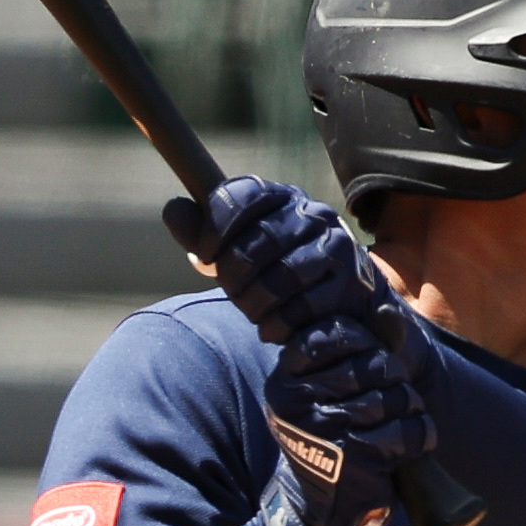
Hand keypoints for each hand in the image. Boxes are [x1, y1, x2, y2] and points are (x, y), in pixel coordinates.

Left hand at [166, 175, 368, 333]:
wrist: (343, 294)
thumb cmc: (278, 266)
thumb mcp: (239, 245)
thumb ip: (202, 231)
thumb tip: (174, 210)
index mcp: (280, 196)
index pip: (239, 196)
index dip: (213, 229)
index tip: (204, 257)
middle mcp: (312, 213)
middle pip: (258, 241)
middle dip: (234, 275)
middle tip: (231, 292)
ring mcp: (336, 246)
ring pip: (281, 278)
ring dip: (255, 303)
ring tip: (251, 312)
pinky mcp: (351, 283)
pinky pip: (303, 308)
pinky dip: (279, 324)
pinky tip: (272, 329)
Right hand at [261, 311, 438, 525]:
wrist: (326, 502)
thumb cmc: (335, 431)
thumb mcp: (334, 383)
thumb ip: (358, 345)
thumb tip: (385, 312)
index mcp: (288, 374)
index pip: (342, 333)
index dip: (370, 347)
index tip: (369, 371)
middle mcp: (297, 398)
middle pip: (377, 365)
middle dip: (396, 382)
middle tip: (389, 402)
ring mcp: (323, 427)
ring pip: (396, 396)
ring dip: (408, 411)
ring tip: (394, 424)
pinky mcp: (352, 456)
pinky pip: (407, 430)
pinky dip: (418, 437)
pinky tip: (404, 448)